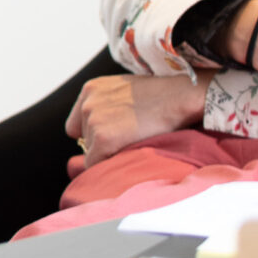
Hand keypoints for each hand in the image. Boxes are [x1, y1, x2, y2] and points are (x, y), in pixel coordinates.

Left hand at [66, 71, 205, 171]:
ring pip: (91, 152)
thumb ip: (110, 104)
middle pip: (84, 139)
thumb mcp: (127, 91)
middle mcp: (87, 104)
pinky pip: (95, 164)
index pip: (77, 125)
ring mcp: (93, 121)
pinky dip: (109, 167)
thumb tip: (110, 126)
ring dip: (108, 155)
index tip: (112, 141)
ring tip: (134, 149)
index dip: (93, 136)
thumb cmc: (163, 95)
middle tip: (128, 145)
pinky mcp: (104, 139)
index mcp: (91, 90)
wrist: (180, 97)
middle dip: (102, 145)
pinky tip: (129, 160)